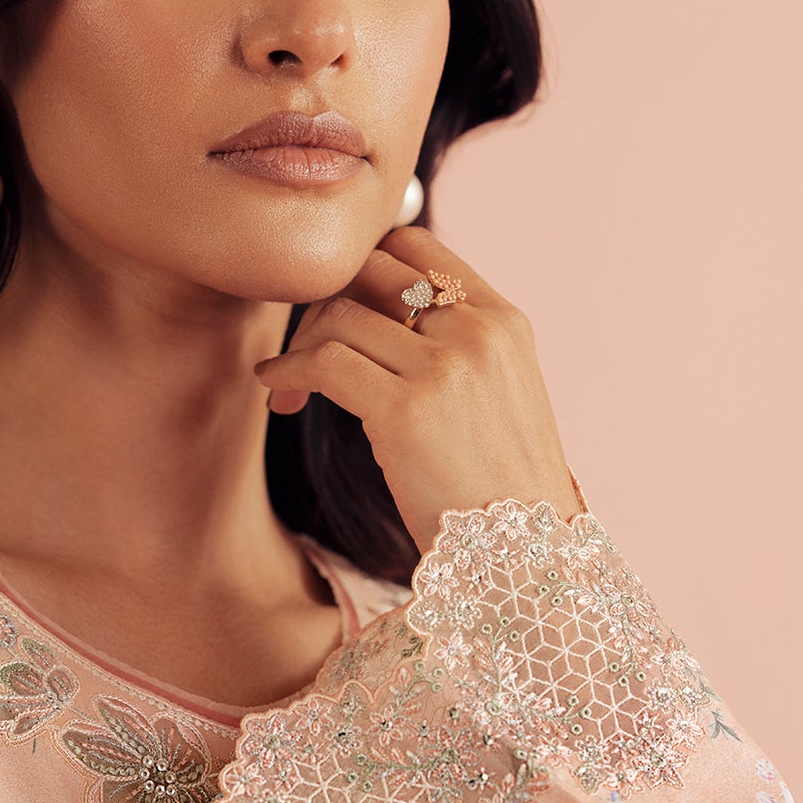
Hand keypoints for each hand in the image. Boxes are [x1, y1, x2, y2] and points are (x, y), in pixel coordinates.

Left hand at [253, 224, 583, 560]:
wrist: (525, 554)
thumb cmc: (502, 488)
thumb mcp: (500, 394)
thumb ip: (457, 346)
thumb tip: (384, 317)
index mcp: (504, 320)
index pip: (416, 247)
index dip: (363, 267)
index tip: (339, 308)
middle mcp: (477, 331)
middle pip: (370, 269)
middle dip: (326, 300)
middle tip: (305, 346)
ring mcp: (443, 367)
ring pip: (339, 315)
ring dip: (299, 345)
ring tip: (289, 386)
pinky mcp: (406, 411)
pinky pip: (324, 363)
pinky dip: (288, 370)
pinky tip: (277, 390)